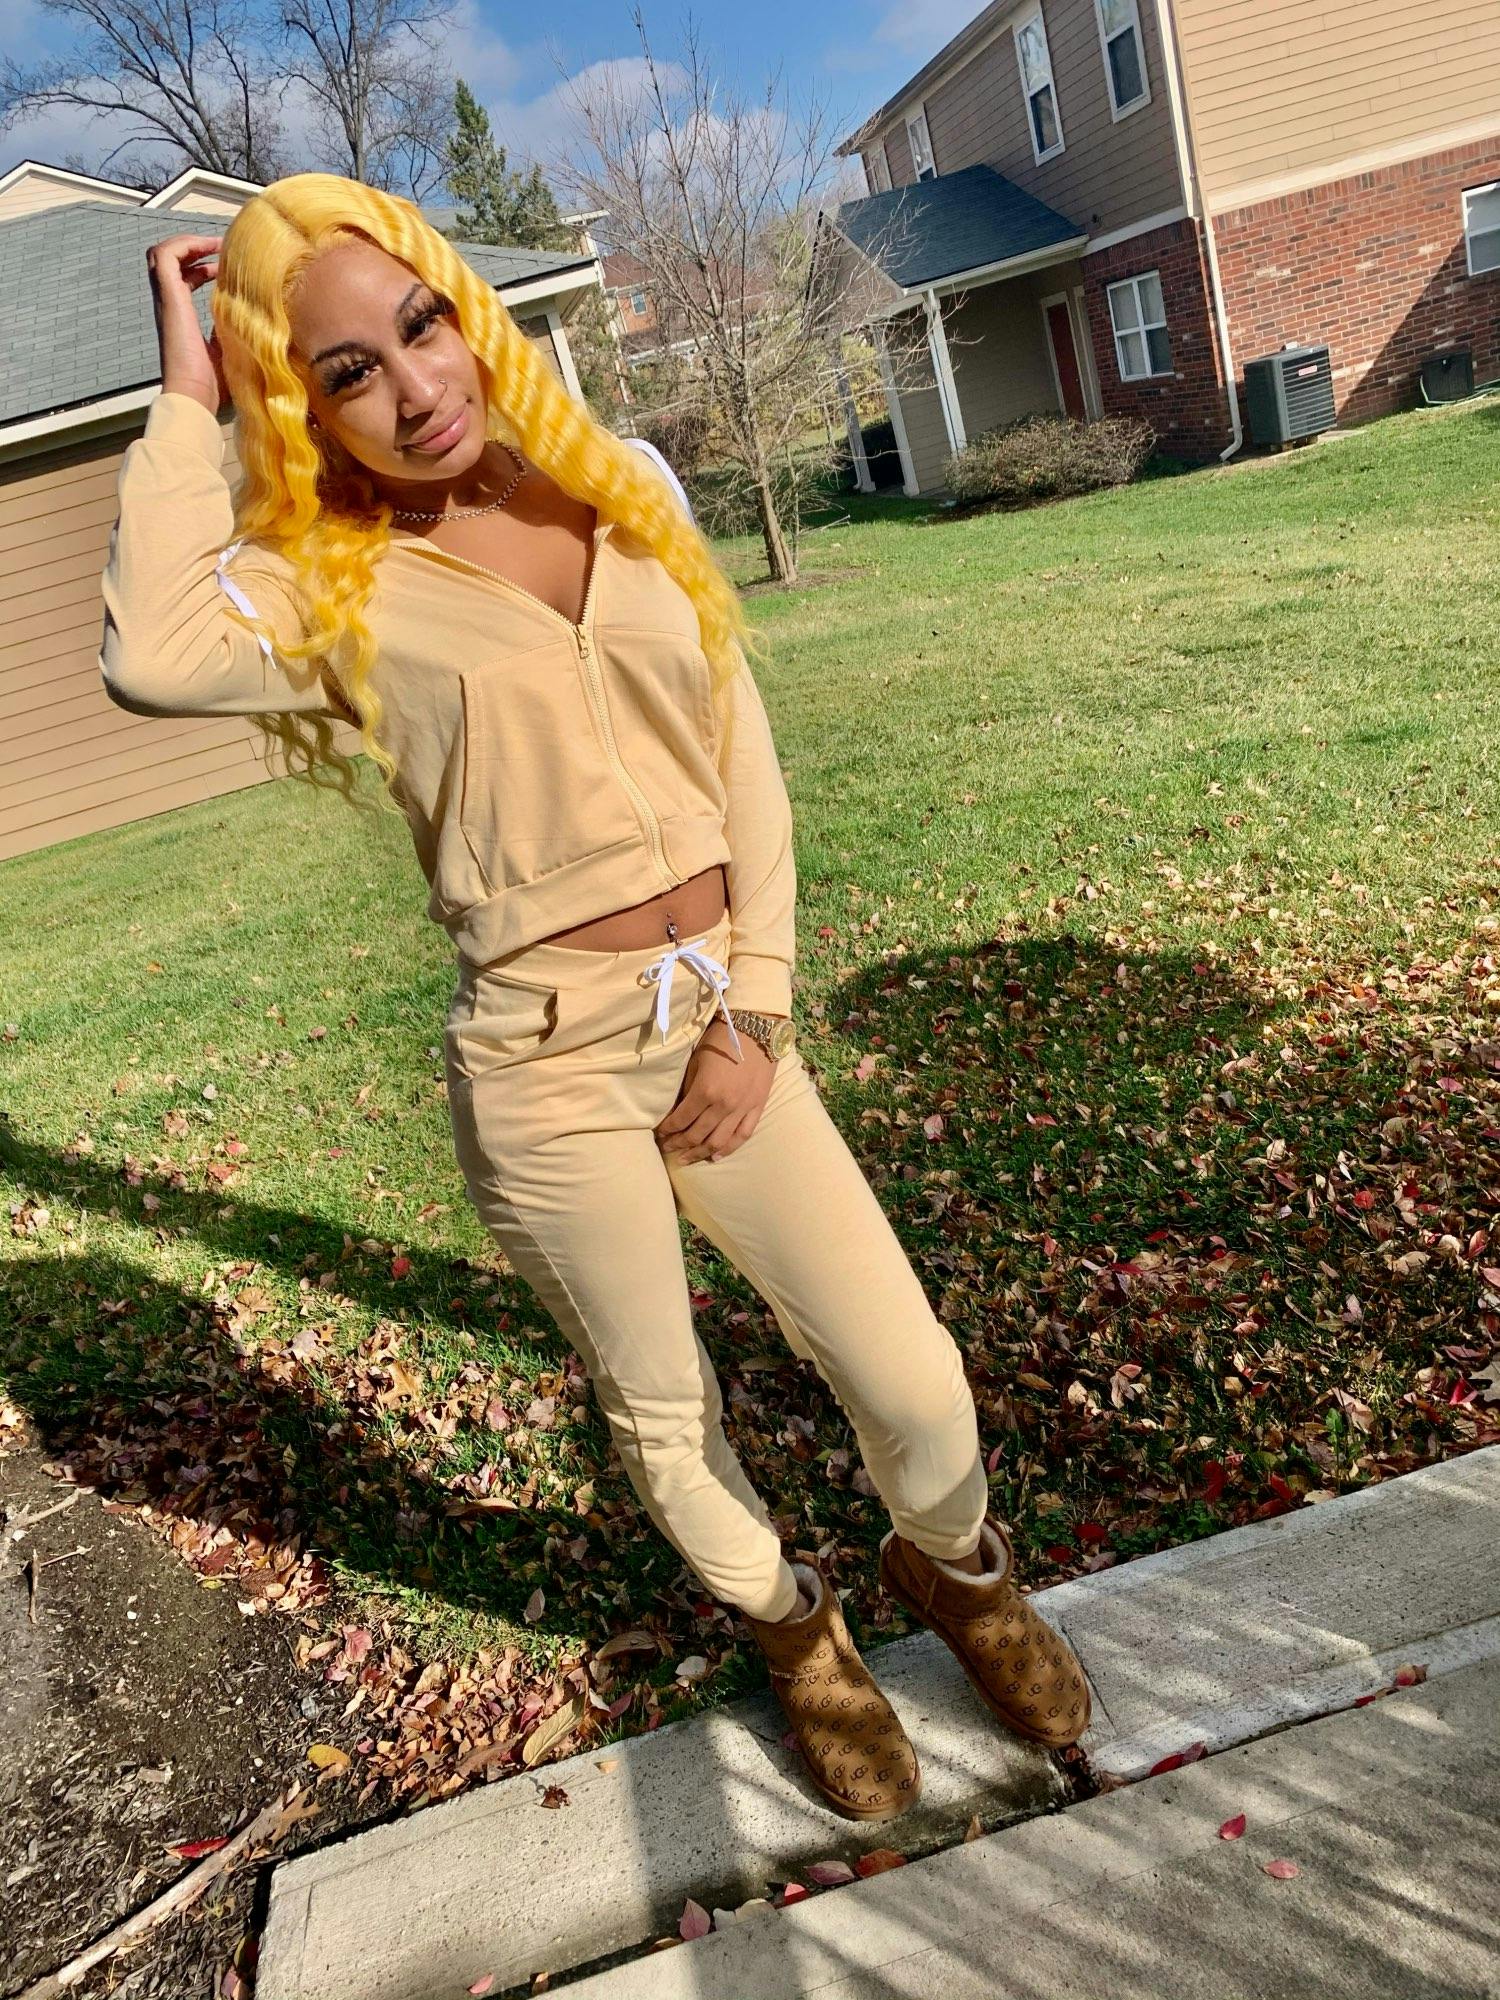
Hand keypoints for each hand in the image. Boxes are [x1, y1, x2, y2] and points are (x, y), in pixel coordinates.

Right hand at [146, 234, 228, 415]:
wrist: (195, 396)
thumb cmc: (212, 386)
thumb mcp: (229, 351)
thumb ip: (233, 332)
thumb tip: (256, 321)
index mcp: (182, 317)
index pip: (184, 279)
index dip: (203, 266)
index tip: (227, 265)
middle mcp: (170, 305)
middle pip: (168, 260)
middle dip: (193, 247)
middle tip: (220, 247)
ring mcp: (167, 301)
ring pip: (162, 254)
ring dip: (188, 242)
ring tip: (215, 243)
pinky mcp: (169, 298)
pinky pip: (166, 256)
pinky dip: (185, 245)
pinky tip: (210, 249)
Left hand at [655, 1015, 776, 1163]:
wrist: (757, 1029)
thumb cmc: (721, 1040)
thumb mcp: (697, 1061)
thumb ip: (688, 1088)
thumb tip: (678, 1109)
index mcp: (705, 1091)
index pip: (681, 1119)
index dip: (667, 1129)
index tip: (659, 1133)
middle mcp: (724, 1105)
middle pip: (697, 1135)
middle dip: (679, 1144)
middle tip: (667, 1148)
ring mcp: (743, 1109)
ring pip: (718, 1141)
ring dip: (699, 1153)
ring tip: (686, 1158)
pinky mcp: (757, 1107)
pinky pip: (742, 1135)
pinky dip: (728, 1148)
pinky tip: (716, 1156)